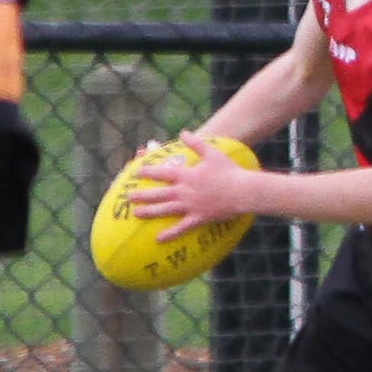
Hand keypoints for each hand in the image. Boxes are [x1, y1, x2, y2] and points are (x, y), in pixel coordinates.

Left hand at [130, 131, 251, 240]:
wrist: (242, 190)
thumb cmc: (228, 170)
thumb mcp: (211, 152)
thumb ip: (195, 142)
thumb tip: (182, 132)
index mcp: (186, 175)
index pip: (162, 173)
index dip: (148, 172)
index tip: (136, 172)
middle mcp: (184, 191)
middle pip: (159, 193)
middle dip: (142, 195)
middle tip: (129, 197)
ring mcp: (190, 206)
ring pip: (165, 209)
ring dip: (149, 212)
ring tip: (136, 214)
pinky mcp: (198, 218)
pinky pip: (181, 227)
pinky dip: (169, 234)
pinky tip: (158, 239)